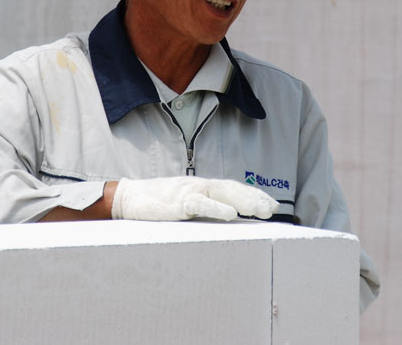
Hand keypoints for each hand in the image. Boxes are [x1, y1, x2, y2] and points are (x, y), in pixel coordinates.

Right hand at [110, 176, 278, 221]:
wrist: (128, 197)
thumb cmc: (157, 202)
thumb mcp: (184, 201)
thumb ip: (202, 205)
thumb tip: (224, 215)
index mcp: (202, 186)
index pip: (233, 188)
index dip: (253, 194)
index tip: (271, 204)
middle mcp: (199, 185)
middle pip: (233, 189)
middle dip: (255, 198)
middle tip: (273, 209)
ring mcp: (188, 192)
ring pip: (221, 193)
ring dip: (243, 201)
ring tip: (261, 210)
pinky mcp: (176, 203)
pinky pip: (200, 204)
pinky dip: (216, 208)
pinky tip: (231, 214)